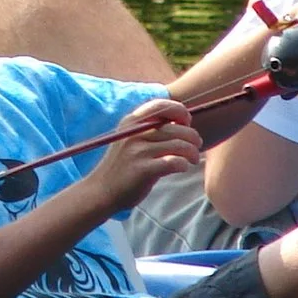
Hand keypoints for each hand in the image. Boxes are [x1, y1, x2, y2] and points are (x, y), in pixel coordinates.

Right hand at [82, 98, 200, 212]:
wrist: (101, 191)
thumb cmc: (122, 166)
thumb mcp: (130, 139)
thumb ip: (149, 129)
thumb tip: (182, 122)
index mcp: (131, 122)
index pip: (161, 106)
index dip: (179, 111)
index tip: (186, 122)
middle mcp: (134, 133)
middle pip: (175, 128)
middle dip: (192, 136)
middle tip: (196, 146)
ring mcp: (138, 151)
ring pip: (179, 145)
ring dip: (192, 152)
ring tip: (193, 159)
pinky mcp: (143, 169)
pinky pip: (174, 162)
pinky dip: (183, 164)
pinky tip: (182, 167)